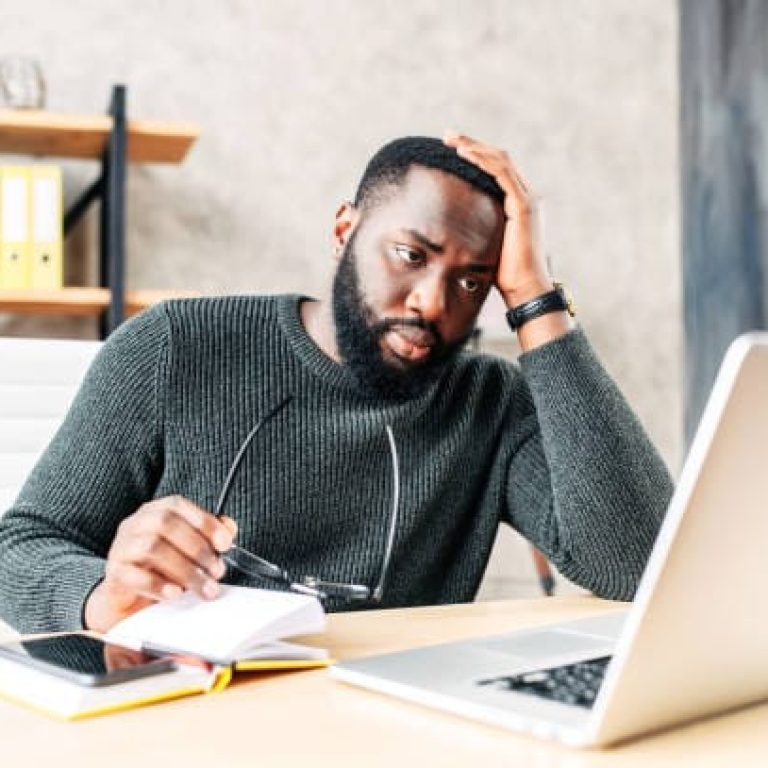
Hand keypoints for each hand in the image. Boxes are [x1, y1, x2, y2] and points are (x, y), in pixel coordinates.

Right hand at [84, 495, 236, 632]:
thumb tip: (229, 527)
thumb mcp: (189, 548)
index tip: (225, 544)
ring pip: (152, 548)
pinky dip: (158, 585)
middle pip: (166, 524)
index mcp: (155, 511)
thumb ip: (210, 535)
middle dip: (198, 549)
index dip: (204, 522)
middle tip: (218, 571)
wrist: (129, 598)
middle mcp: (136, 524)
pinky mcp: (114, 574)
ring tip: (204, 588)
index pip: (177, 506)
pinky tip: (176, 594)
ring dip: (184, 570)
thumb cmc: (163, 567)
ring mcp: (122, 547)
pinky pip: (133, 576)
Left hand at [443, 130, 573, 349]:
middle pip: (499, 159)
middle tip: (448, 136)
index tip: (452, 149)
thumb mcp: (486, 244)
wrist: (524, 289)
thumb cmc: (505, 275)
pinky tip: (465, 154)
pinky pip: (502, 174)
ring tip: (452, 140)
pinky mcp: (523, 206)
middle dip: (472, 144)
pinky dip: (483, 161)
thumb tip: (453, 230)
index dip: (476, 155)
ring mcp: (528, 200)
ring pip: (500, 160)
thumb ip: (478, 230)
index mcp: (519, 204)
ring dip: (474, 147)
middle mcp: (527, 196)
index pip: (498, 169)